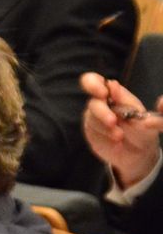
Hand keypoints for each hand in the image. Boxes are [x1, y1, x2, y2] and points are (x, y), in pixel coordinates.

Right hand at [80, 72, 162, 187]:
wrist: (142, 152)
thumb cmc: (141, 128)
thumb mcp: (138, 113)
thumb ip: (123, 99)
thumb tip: (112, 83)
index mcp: (110, 94)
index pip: (93, 81)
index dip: (92, 84)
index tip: (102, 93)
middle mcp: (98, 105)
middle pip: (92, 104)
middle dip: (102, 113)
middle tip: (113, 122)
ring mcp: (92, 120)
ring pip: (92, 121)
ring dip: (107, 129)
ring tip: (120, 137)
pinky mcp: (91, 135)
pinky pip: (94, 135)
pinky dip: (106, 140)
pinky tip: (117, 144)